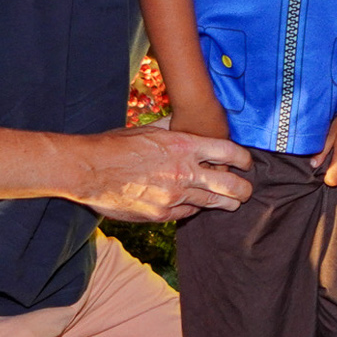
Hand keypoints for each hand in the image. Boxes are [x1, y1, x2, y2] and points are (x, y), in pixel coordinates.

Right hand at [72, 125, 252, 221]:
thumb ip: (173, 129)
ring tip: (234, 203)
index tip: (246, 163)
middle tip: (247, 190)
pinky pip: (188, 212)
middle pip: (229, 184)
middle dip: (243, 189)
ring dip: (226, 203)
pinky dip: (195, 208)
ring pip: (212, 203)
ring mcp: (174, 195)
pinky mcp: (161, 214)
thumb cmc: (117, 145)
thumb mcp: (150, 129)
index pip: (228, 152)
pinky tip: (199, 206)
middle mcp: (184, 171)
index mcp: (184, 145)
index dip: (243, 159)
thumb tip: (184, 122)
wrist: (89, 170)